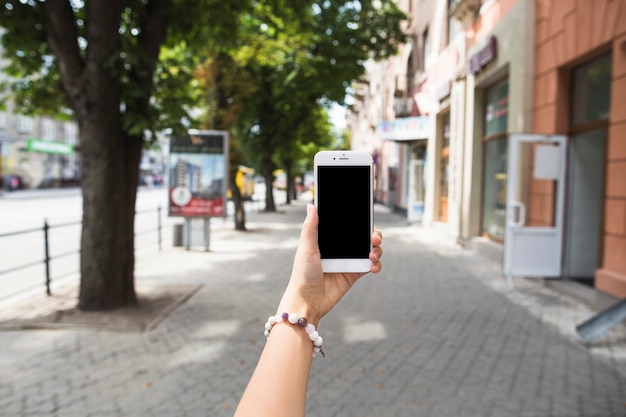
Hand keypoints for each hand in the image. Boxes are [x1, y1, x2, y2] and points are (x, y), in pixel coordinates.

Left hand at [278, 204, 382, 324]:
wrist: (307, 301)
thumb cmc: (302, 274)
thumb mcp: (306, 248)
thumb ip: (310, 227)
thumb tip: (312, 205)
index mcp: (328, 239)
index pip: (347, 225)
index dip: (358, 220)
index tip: (366, 215)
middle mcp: (340, 249)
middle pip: (362, 236)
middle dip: (373, 234)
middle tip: (374, 238)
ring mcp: (348, 261)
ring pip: (370, 250)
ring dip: (376, 249)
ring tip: (372, 254)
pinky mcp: (354, 274)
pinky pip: (370, 266)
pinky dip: (376, 264)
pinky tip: (373, 266)